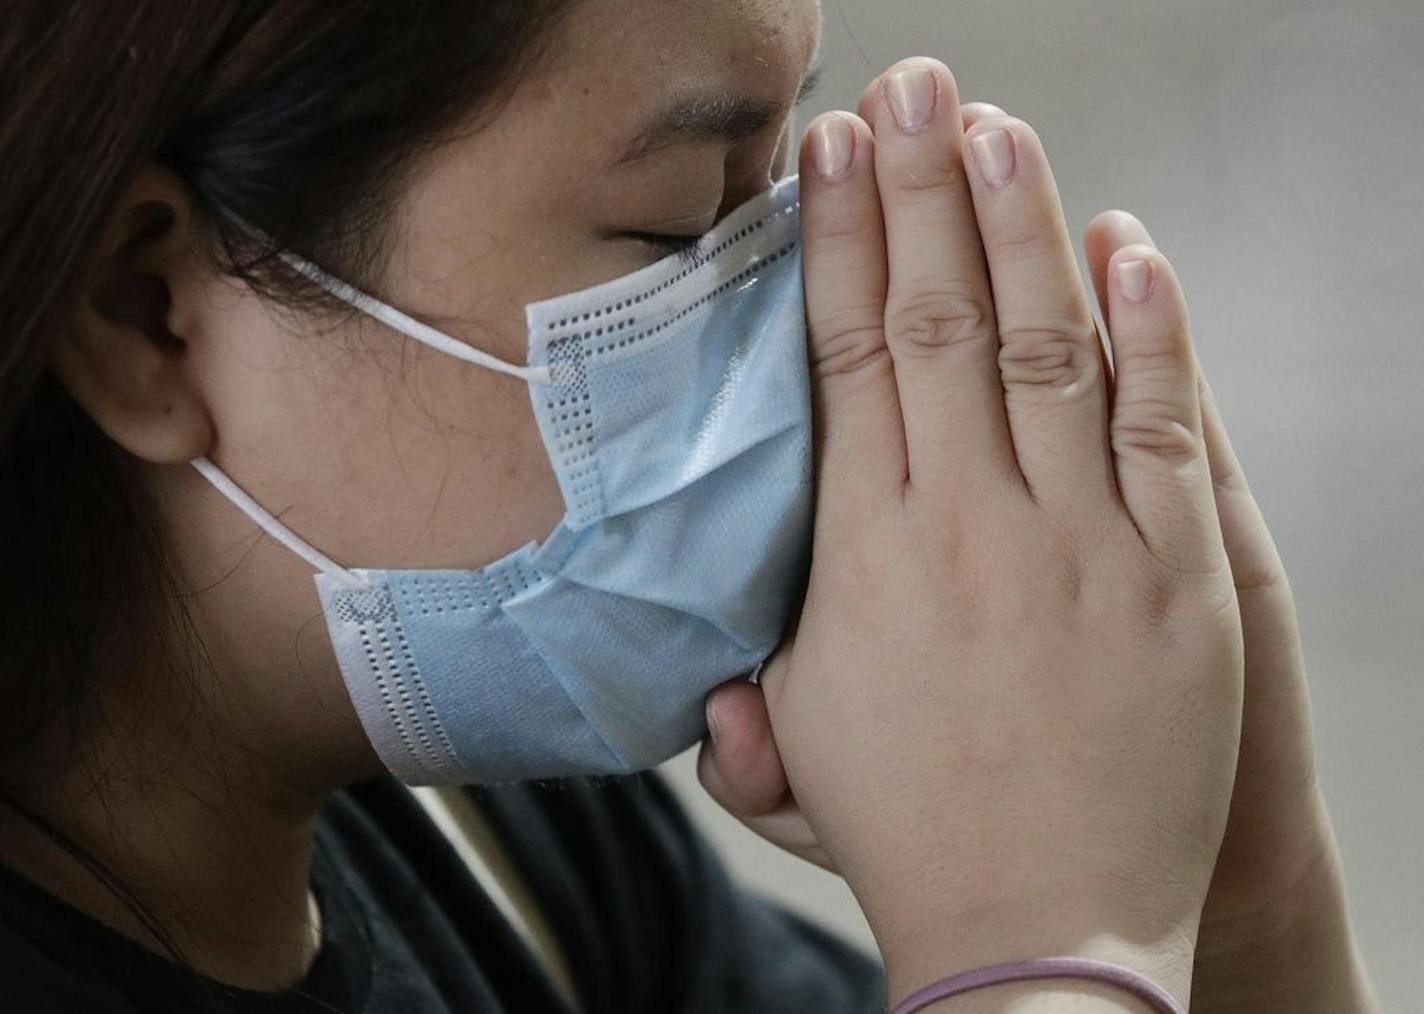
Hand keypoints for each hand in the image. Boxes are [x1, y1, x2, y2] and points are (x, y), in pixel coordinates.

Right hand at [701, 54, 1245, 1009]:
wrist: (1043, 933)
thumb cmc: (911, 834)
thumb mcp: (797, 748)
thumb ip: (747, 669)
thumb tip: (705, 664)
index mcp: (867, 553)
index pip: (846, 353)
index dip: (837, 240)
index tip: (834, 153)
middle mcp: (968, 526)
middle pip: (938, 318)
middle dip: (923, 189)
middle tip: (916, 87)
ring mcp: (1080, 547)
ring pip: (1048, 344)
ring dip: (1022, 227)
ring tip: (999, 130)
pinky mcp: (1174, 581)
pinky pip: (1160, 425)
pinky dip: (1151, 328)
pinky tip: (1128, 245)